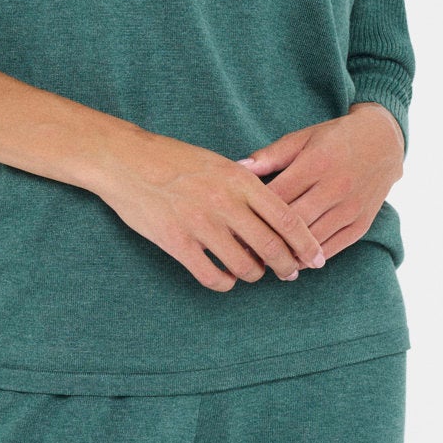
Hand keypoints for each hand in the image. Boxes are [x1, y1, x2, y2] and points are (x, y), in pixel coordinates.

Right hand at [94, 129, 328, 292]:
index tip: (317, 258)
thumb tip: (275, 216)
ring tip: (253, 273)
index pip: (287, 219)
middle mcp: (225, 203)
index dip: (307, 244)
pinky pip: (212, 276)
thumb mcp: (218, 163)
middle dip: (288, 266)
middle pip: (272, 247)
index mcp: (240, 180)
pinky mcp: (177, 243)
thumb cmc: (174, 160)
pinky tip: (225, 277)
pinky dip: (225, 283)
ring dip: (254, 275)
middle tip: (290, 274)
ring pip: (245, 266)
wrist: (125, 161)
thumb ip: (248, 186)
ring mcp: (200, 224)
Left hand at [233, 102, 404, 260]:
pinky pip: (333, 248)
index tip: (235, 225)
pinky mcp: (363, 223)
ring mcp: (351, 208)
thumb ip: (271, 155)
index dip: (253, 213)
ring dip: (287, 253)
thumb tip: (238, 168)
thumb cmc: (335, 138)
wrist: (384, 141)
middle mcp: (336, 187)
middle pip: (293, 222)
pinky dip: (311, 257)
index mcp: (316, 163)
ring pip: (312, 240)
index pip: (277, 197)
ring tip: (265, 260)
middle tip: (244, 250)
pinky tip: (294, 260)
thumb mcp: (303, 138)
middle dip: (267, 238)